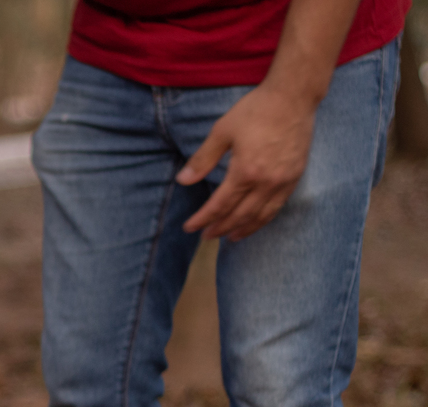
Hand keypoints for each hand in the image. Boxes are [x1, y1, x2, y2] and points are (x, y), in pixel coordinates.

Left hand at [177, 83, 315, 240]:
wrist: (293, 97)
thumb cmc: (255, 110)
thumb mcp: (222, 131)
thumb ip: (203, 159)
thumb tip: (183, 180)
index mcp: (245, 171)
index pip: (219, 205)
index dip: (203, 219)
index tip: (190, 227)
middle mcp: (266, 181)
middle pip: (239, 215)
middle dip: (220, 228)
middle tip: (205, 236)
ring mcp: (284, 181)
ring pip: (261, 216)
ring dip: (243, 229)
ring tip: (229, 237)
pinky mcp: (295, 176)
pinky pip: (278, 206)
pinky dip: (263, 219)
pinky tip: (254, 221)